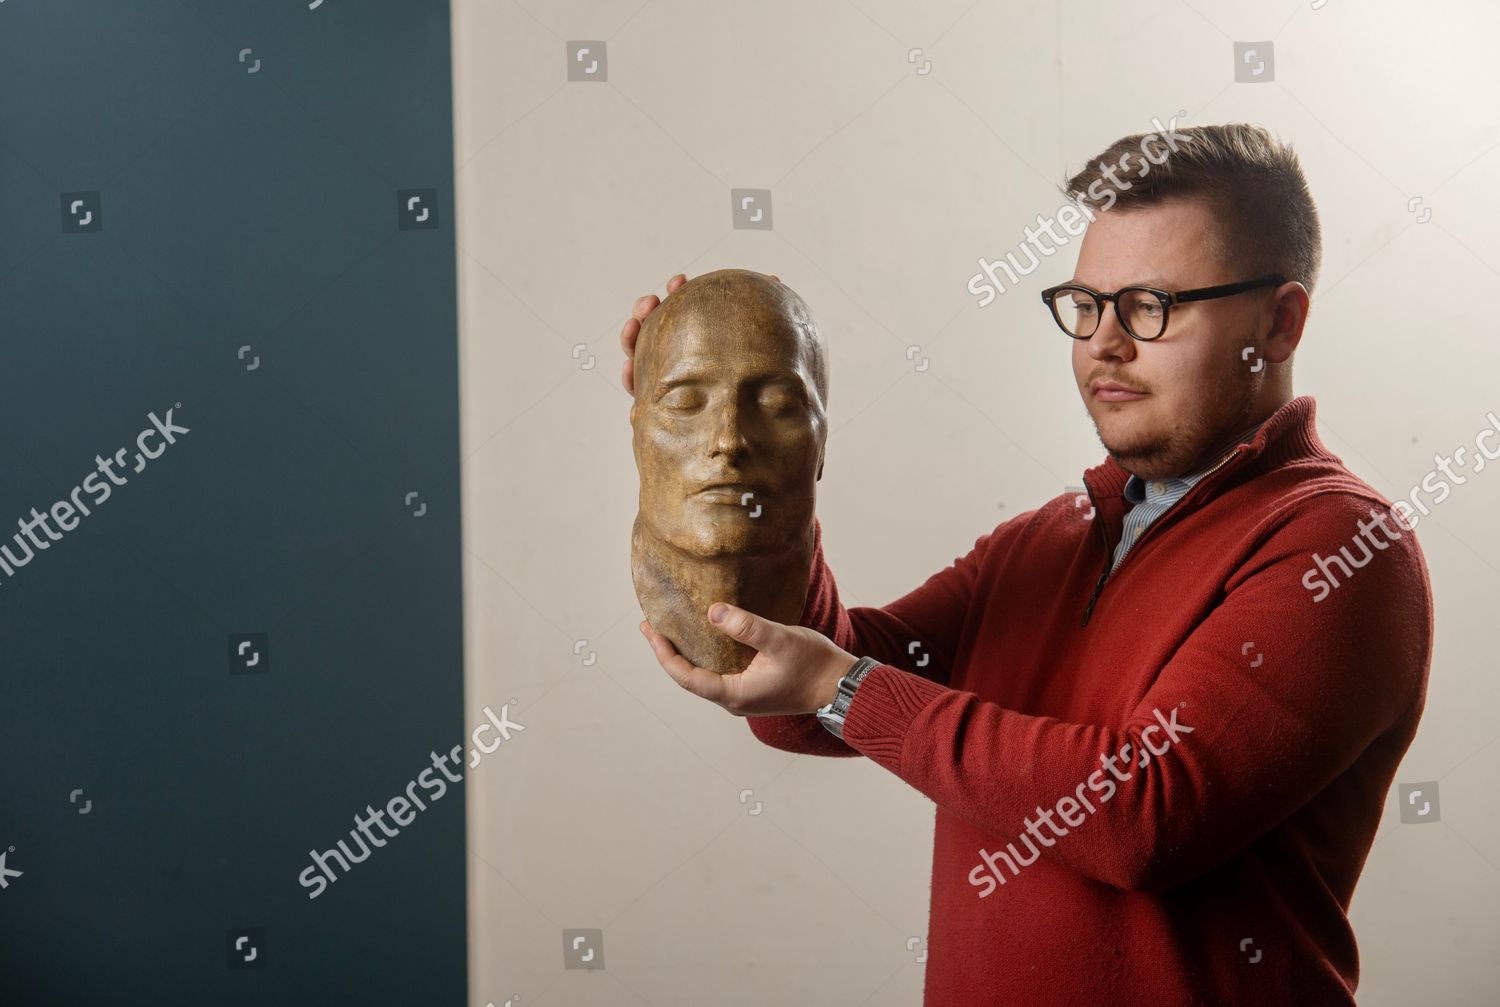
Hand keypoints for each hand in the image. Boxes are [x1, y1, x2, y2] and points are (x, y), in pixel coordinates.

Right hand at [619, 272, 781, 394]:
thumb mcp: (757, 346)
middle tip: (652, 301)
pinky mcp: (654, 400)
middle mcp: (677, 354)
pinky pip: (636, 385)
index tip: (680, 281)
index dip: (678, 292)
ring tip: (634, 325)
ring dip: (633, 334)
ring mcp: (663, 375)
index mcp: (696, 339)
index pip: (684, 310)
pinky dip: (629, 374)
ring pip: (640, 351)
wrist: (742, 429)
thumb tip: (775, 280)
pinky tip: (630, 367)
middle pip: (655, 325)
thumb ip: (758, 313)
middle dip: (648, 309)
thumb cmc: (752, 381)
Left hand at [639, 602, 855, 716]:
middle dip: (669, 653)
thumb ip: (746, 626)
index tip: (650, 631)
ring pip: (703, 675)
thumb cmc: (814, 665)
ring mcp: (744, 696)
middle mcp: (735, 699)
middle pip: (689, 677)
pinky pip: (718, 672)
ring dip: (685, 654)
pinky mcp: (753, 688)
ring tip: (670, 631)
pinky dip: (705, 655)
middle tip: (651, 627)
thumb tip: (712, 611)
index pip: (686, 676)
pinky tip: (705, 637)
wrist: (841, 686)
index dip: (665, 654)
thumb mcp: (779, 640)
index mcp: (735, 694)